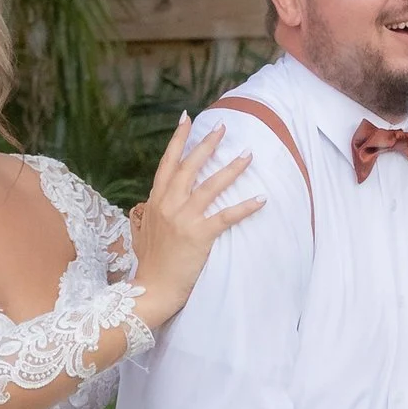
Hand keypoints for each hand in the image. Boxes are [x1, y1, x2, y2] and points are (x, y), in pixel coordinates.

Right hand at [130, 116, 260, 329]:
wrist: (152, 289)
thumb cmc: (151, 264)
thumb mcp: (146, 232)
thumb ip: (151, 214)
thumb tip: (152, 204)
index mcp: (156, 202)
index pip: (167, 163)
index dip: (178, 140)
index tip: (187, 119)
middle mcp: (168, 205)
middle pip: (189, 167)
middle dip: (207, 144)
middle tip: (223, 127)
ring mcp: (183, 219)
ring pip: (210, 186)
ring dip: (230, 169)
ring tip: (247, 155)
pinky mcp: (199, 236)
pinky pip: (226, 217)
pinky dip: (244, 207)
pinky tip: (261, 199)